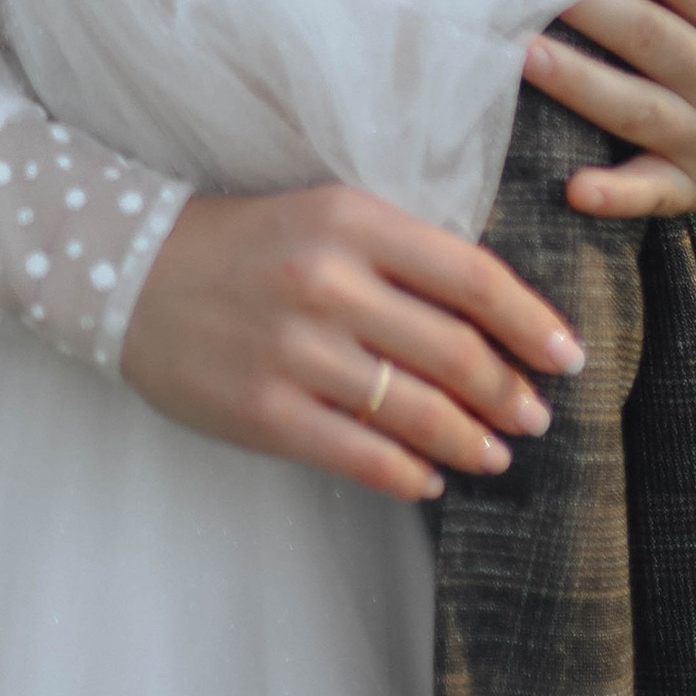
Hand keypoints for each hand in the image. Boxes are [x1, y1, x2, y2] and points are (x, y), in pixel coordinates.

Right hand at [118, 184, 587, 505]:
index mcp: (349, 219)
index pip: (472, 277)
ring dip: (472, 440)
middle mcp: (326, 282)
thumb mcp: (322, 217)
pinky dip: (410, 473)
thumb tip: (490, 320)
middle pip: (455, 351)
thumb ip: (400, 256)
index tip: (568, 357)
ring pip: (418, 411)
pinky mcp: (263, 411)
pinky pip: (362, 455)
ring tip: (494, 452)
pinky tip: (429, 477)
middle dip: (510, 392)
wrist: (127, 271)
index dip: (533, 323)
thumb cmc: (243, 244)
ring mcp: (293, 351)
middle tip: (533, 414)